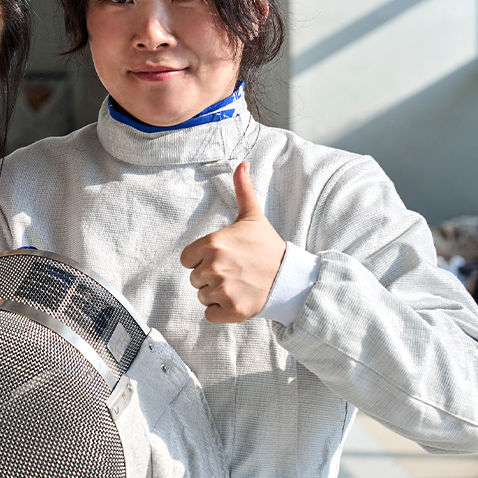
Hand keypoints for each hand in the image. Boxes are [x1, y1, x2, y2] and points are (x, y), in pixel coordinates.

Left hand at [179, 161, 285, 322]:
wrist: (289, 277)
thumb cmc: (267, 247)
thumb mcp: (253, 217)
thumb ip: (242, 190)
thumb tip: (242, 163)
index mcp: (213, 243)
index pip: (187, 259)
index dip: (201, 259)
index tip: (222, 257)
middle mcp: (215, 266)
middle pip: (194, 278)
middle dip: (211, 277)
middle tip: (235, 271)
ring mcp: (222, 289)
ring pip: (202, 296)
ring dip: (216, 294)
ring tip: (238, 284)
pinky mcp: (230, 310)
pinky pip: (210, 314)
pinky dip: (221, 311)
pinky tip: (238, 299)